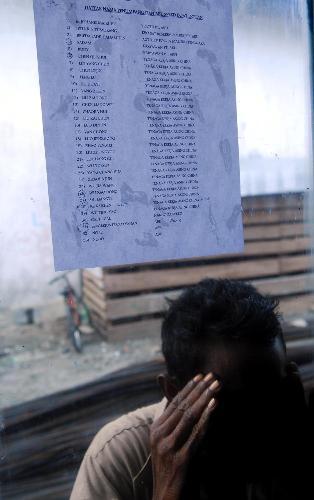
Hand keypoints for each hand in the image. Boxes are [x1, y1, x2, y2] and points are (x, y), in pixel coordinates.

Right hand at [150, 373, 219, 499]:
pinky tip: (214, 405)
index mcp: (155, 429)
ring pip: (189, 416)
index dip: (188, 388)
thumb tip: (178, 402)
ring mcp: (169, 447)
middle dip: (199, 389)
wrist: (166, 498)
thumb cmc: (171, 470)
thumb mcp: (168, 443)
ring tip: (216, 386)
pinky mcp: (181, 458)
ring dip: (205, 398)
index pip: (173, 403)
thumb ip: (173, 422)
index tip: (201, 376)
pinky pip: (197, 432)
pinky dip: (207, 416)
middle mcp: (159, 435)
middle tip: (212, 376)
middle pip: (182, 406)